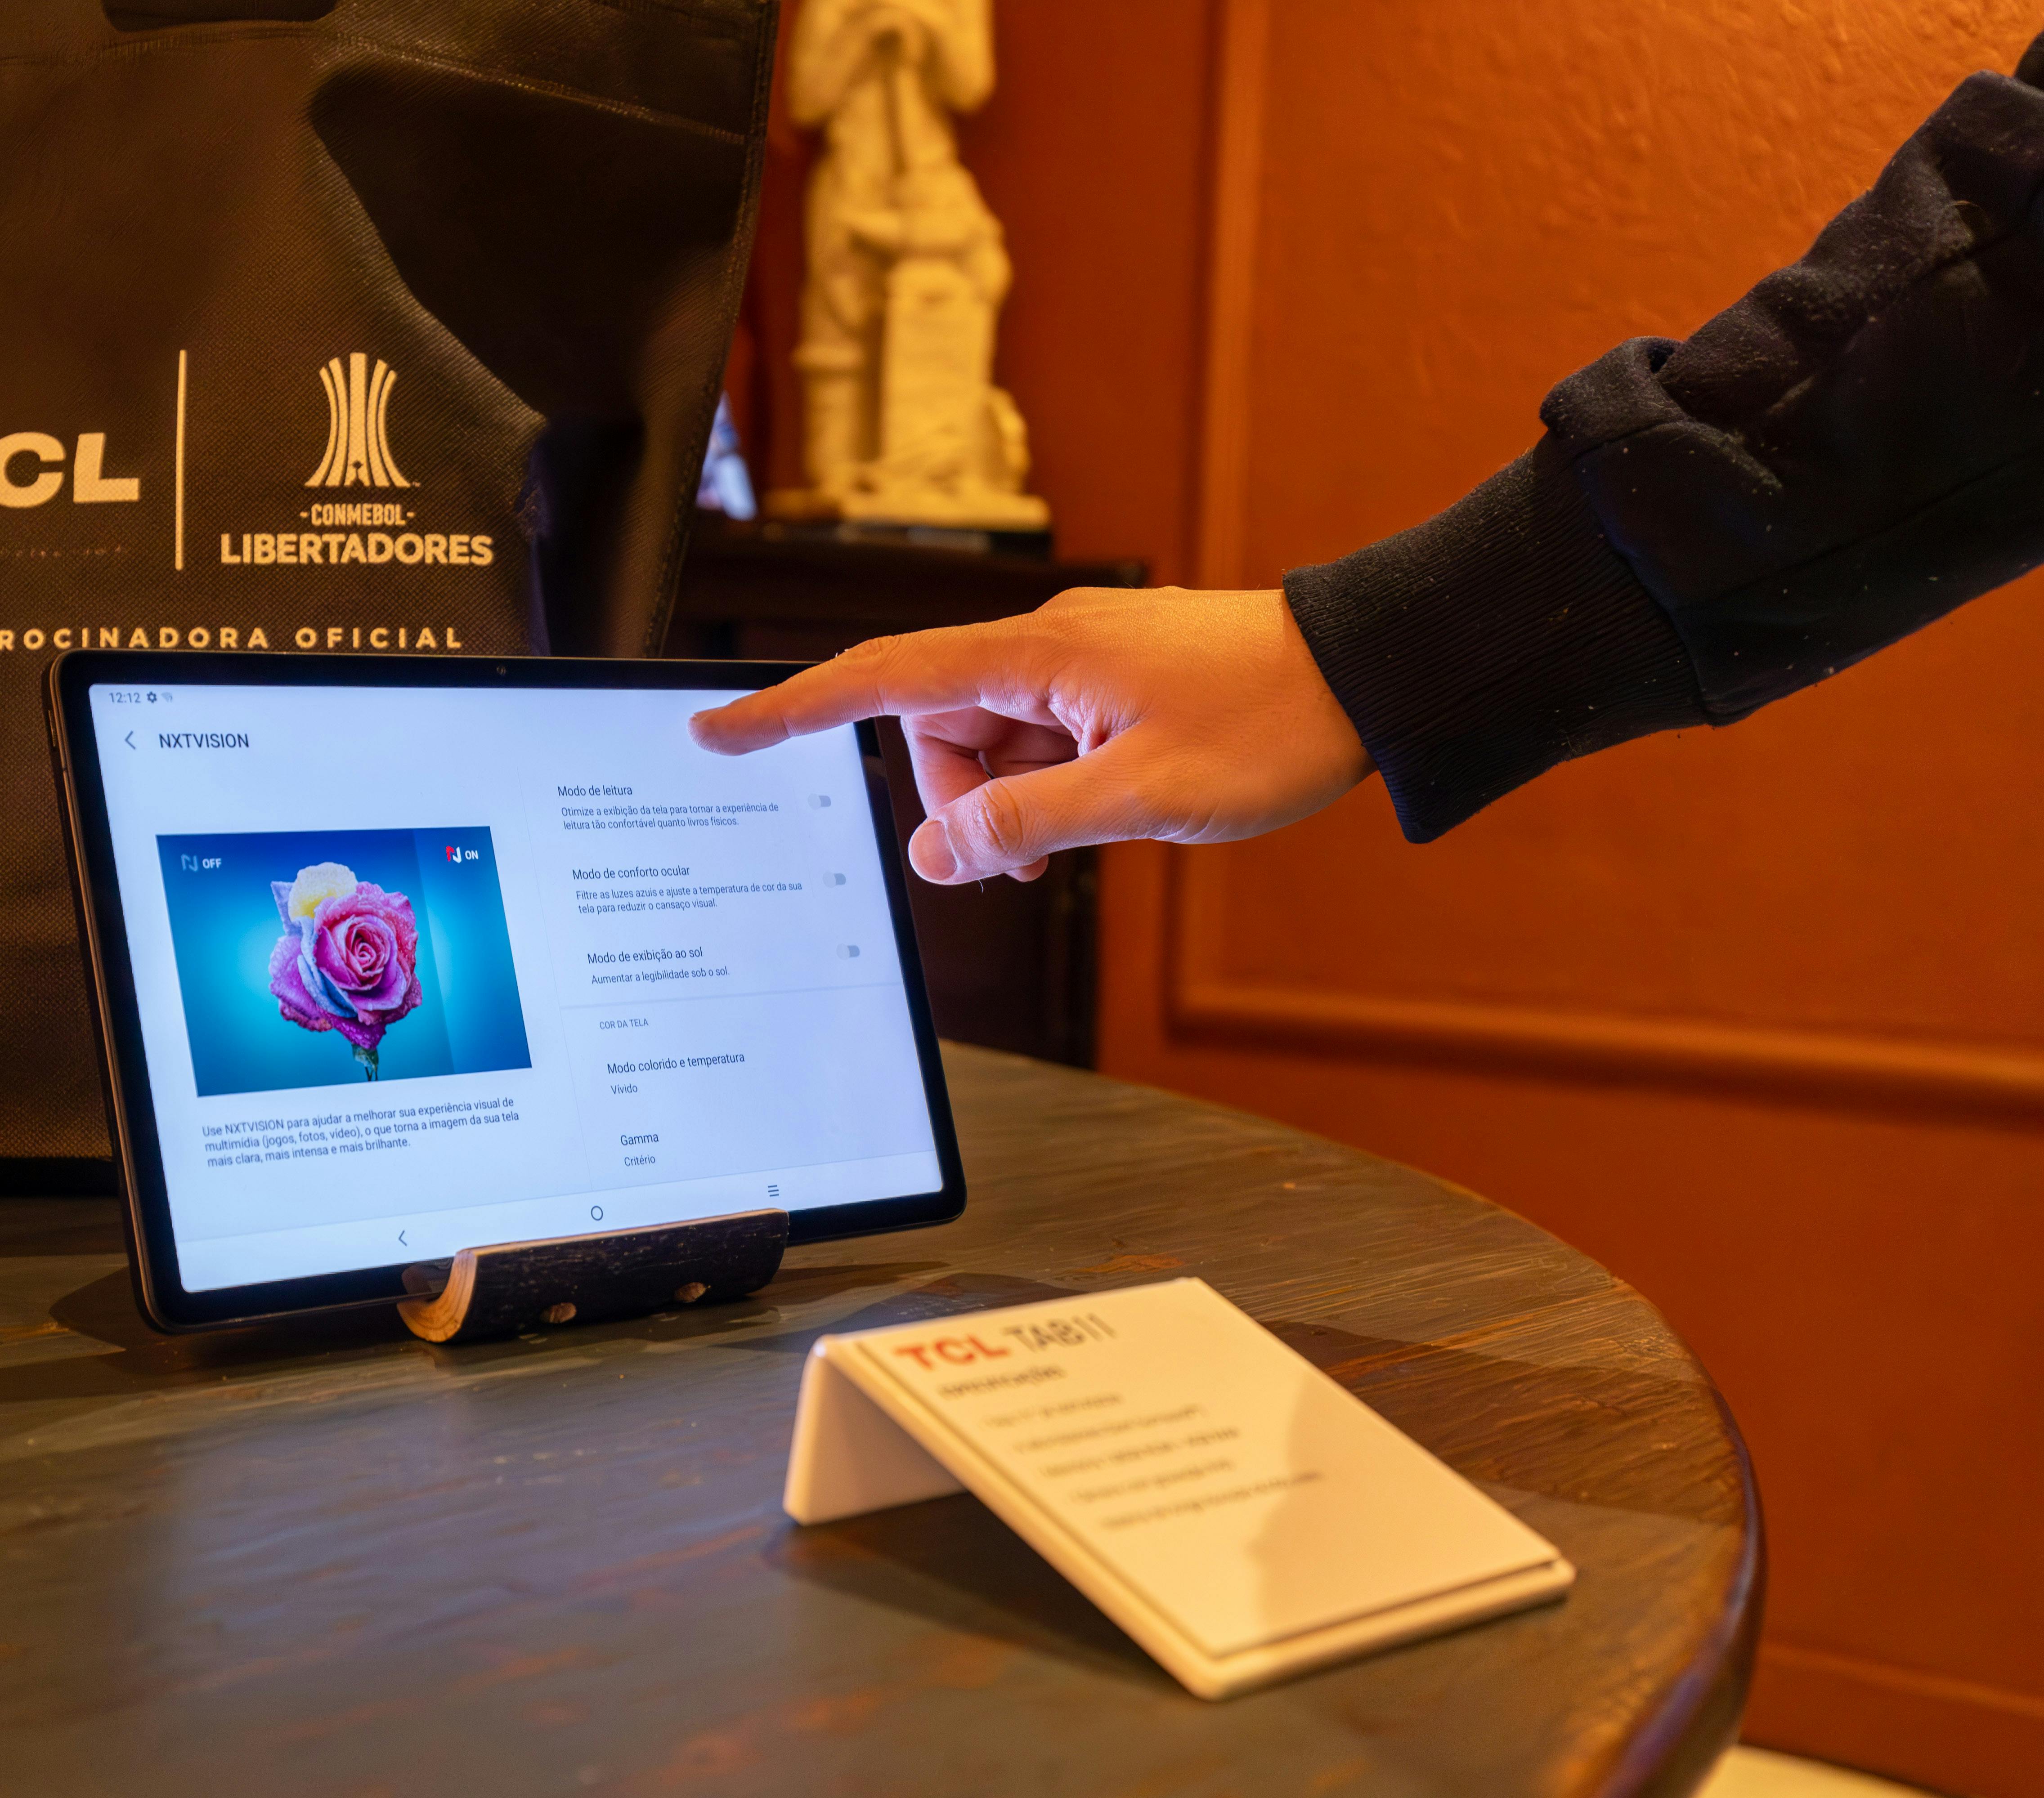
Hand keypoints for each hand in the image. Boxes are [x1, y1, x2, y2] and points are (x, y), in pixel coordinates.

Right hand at [687, 587, 1372, 882]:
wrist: (1371, 675)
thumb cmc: (1270, 727)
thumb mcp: (1142, 799)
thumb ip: (1028, 825)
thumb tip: (938, 853)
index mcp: (1037, 657)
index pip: (882, 680)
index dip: (794, 710)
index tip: (720, 731)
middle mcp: (1045, 646)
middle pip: (939, 728)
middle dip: (963, 801)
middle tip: (1028, 858)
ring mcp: (1079, 662)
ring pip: (993, 741)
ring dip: (1015, 800)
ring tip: (1090, 828)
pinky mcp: (1111, 681)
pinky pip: (1042, 739)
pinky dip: (1052, 784)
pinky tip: (1108, 805)